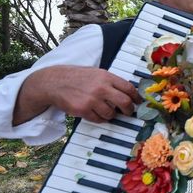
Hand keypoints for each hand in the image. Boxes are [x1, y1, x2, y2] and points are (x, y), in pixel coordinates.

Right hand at [14, 65, 141, 124]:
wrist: (54, 82)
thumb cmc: (77, 77)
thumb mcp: (96, 73)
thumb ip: (111, 82)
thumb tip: (128, 93)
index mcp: (106, 76)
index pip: (129, 88)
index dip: (136, 98)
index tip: (138, 102)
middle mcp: (101, 88)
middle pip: (125, 103)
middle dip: (128, 110)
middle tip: (127, 112)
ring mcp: (92, 99)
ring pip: (112, 114)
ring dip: (111, 115)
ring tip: (104, 110)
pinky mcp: (84, 110)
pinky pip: (99, 119)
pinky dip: (99, 118)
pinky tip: (94, 112)